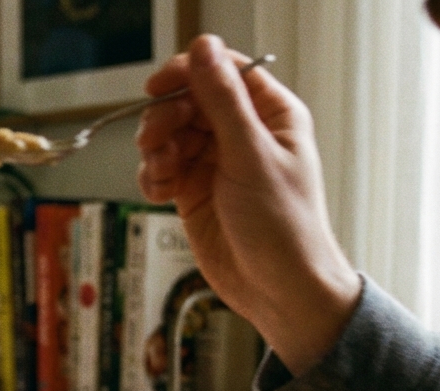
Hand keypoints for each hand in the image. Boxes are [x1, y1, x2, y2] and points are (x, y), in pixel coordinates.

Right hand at [137, 34, 360, 374]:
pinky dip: (154, 178)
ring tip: (164, 174)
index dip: (187, 74)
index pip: (223, 71)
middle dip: (166, 119)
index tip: (158, 88)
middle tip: (157, 141)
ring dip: (156, 151)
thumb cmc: (286, 229)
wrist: (280, 292)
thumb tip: (203, 49)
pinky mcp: (195, 192)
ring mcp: (216, 163)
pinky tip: (162, 193)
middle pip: (187, 101)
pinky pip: (162, 169)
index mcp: (271, 115)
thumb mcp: (251, 157)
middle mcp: (242, 134)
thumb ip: (223, 101)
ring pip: (169, 134)